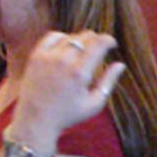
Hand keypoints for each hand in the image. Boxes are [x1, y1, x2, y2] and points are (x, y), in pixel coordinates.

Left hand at [10, 30, 125, 148]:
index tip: (112, 44)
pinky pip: (53, 37)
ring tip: (83, 50)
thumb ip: (108, 82)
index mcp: (80, 73)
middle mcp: (64, 61)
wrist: (36, 119)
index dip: (108, 40)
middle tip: (99, 48)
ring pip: (71, 36)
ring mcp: (48, 57)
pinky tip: (67, 46)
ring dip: (81, 40)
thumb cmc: (67, 115)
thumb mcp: (94, 104)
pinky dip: (62, 38)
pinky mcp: (36, 56)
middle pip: (86, 37)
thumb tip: (121, 64)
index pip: (99, 44)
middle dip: (96, 39)